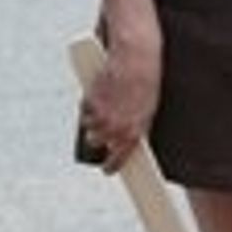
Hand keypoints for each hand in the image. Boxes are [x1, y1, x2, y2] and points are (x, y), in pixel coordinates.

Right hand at [77, 34, 162, 173]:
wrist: (136, 61)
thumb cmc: (146, 85)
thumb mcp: (147, 110)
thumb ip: (136, 127)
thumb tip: (126, 140)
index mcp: (133, 132)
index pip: (118, 159)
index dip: (111, 167)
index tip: (107, 170)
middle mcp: (116, 127)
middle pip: (96, 141)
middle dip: (97, 136)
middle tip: (100, 129)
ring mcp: (102, 114)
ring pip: (88, 126)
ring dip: (91, 119)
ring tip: (101, 107)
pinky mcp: (92, 100)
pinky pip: (84, 108)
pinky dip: (88, 104)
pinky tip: (99, 94)